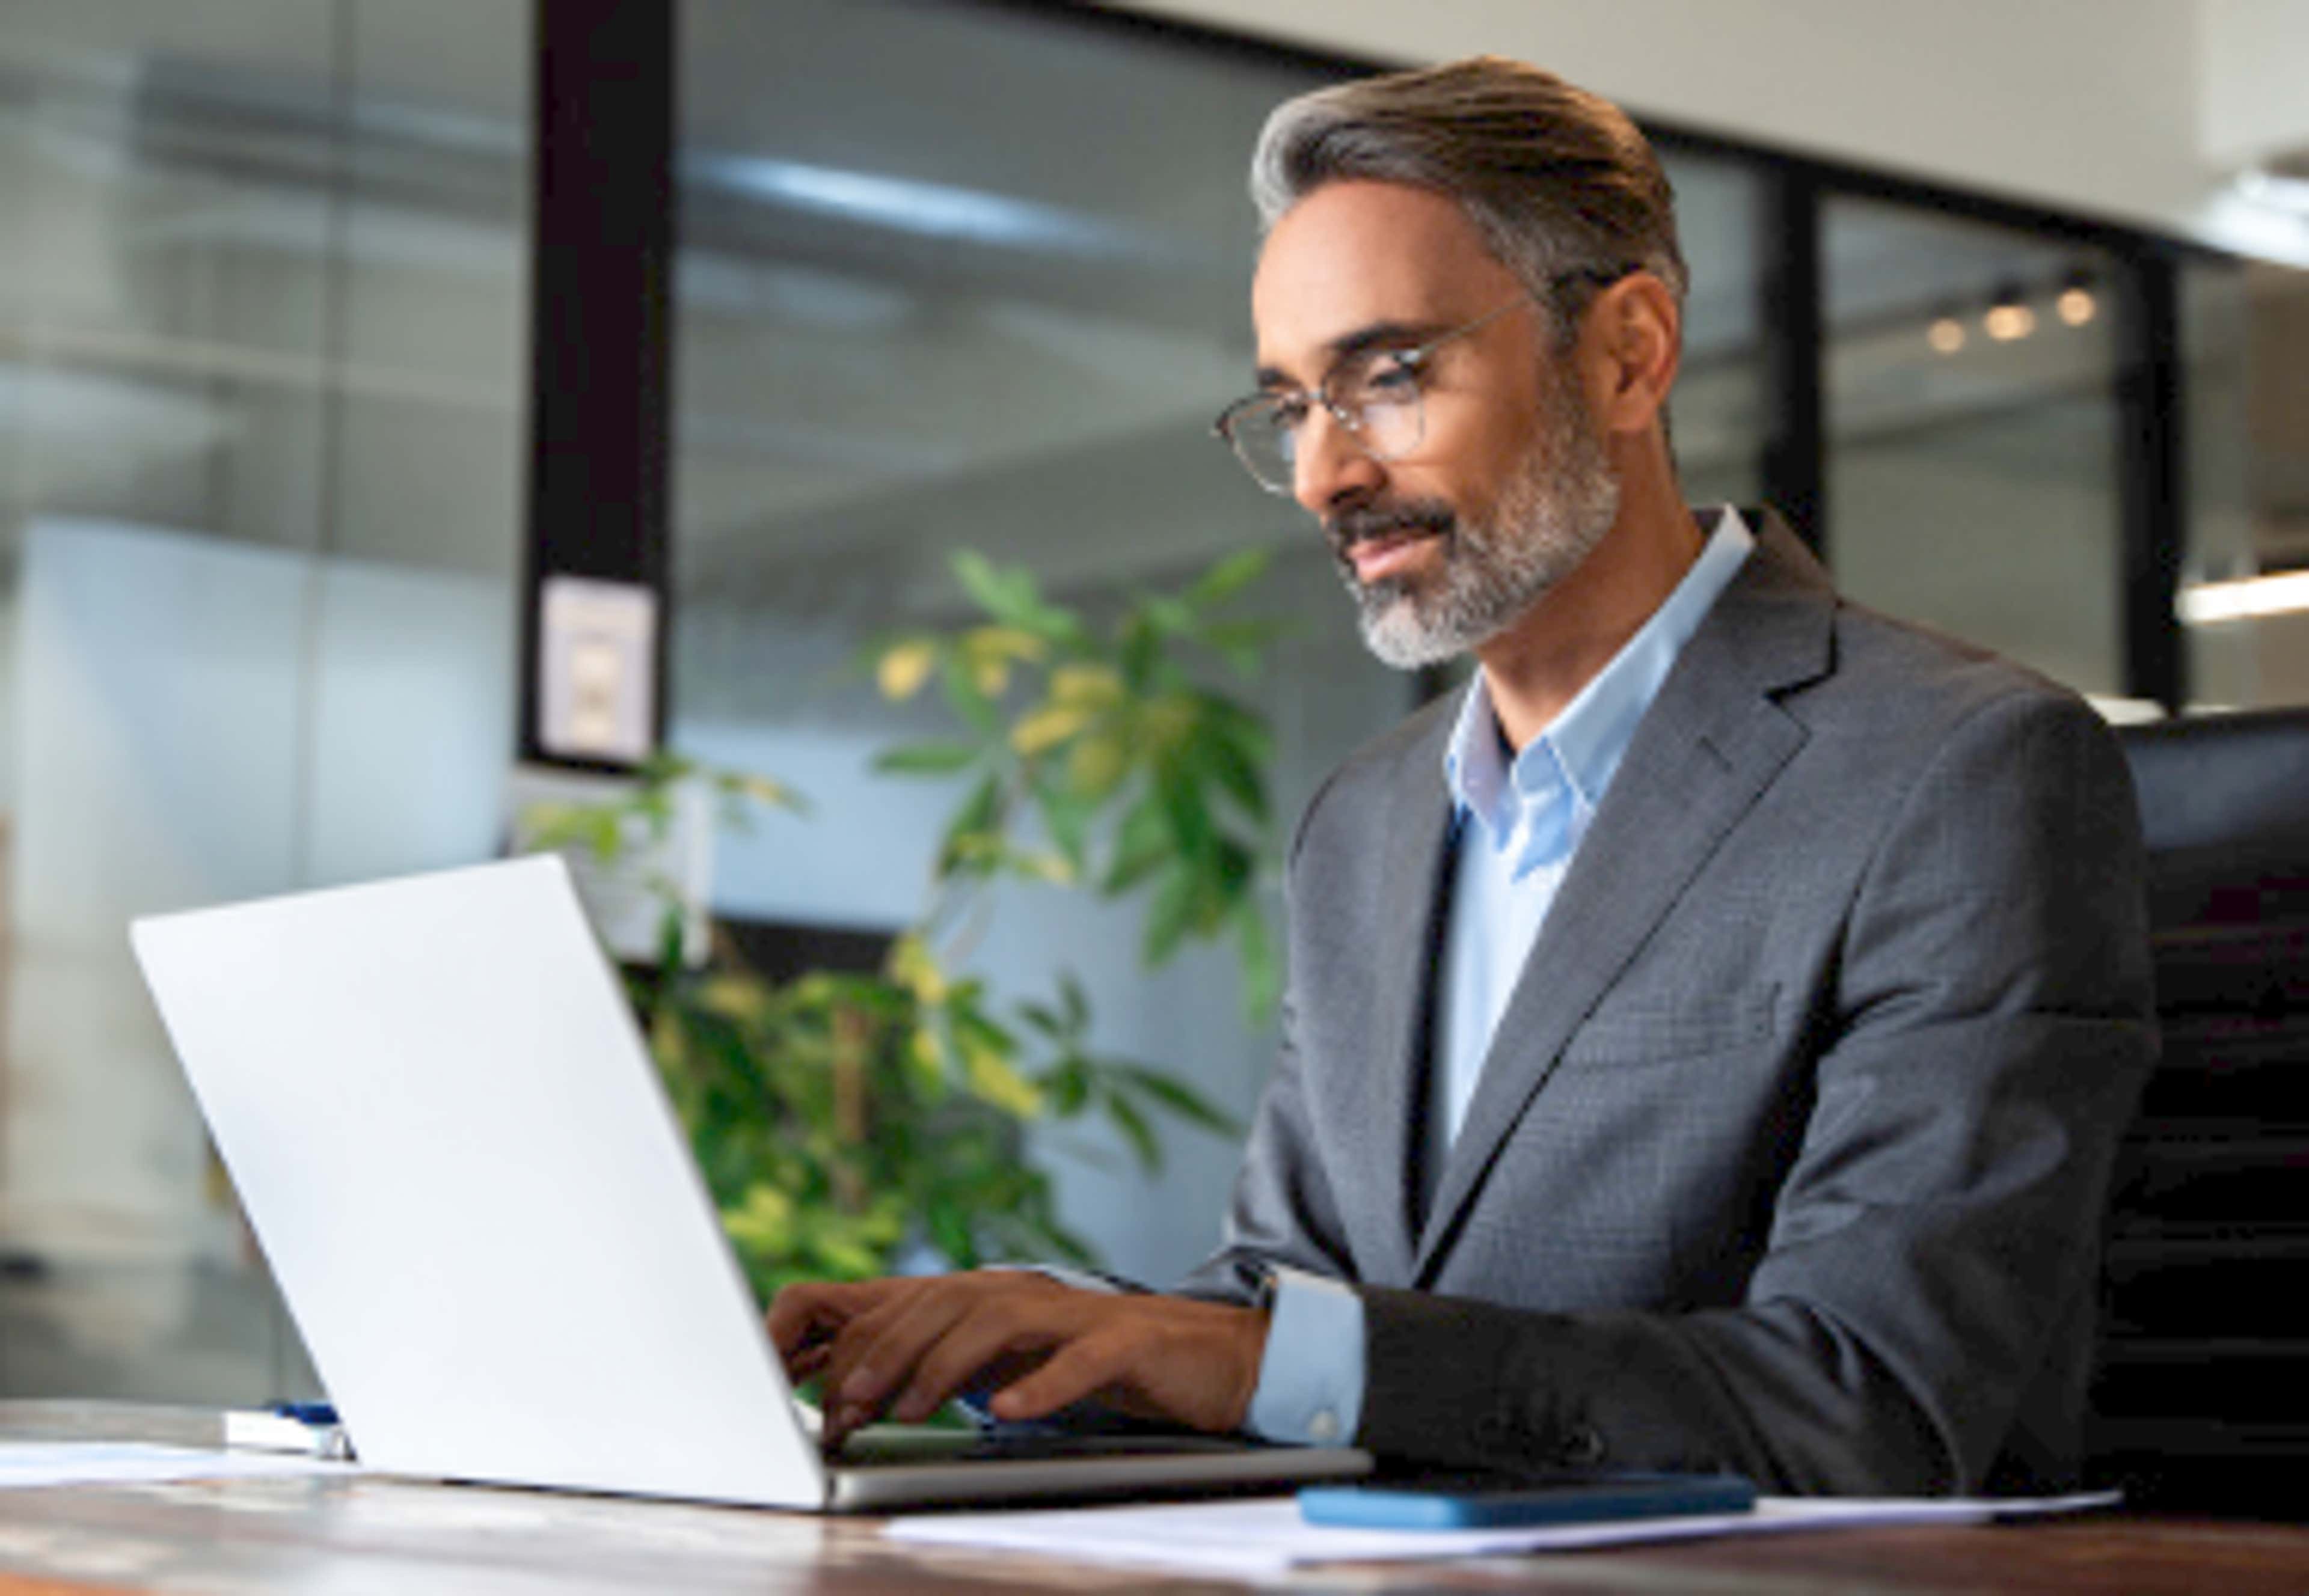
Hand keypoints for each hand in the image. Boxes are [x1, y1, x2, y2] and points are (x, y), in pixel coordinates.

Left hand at [767, 1271, 1270, 1448]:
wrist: (1217, 1355)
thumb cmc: (1113, 1362)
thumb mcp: (1028, 1358)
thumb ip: (968, 1362)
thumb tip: (888, 1387)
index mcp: (1008, 1297)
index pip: (921, 1303)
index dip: (870, 1344)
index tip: (831, 1397)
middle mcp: (1037, 1294)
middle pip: (948, 1301)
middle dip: (889, 1350)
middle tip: (850, 1403)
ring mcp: (1084, 1314)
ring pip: (1001, 1320)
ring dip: (946, 1363)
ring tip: (910, 1407)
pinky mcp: (1129, 1343)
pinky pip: (1080, 1360)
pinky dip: (1041, 1383)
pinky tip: (1007, 1409)